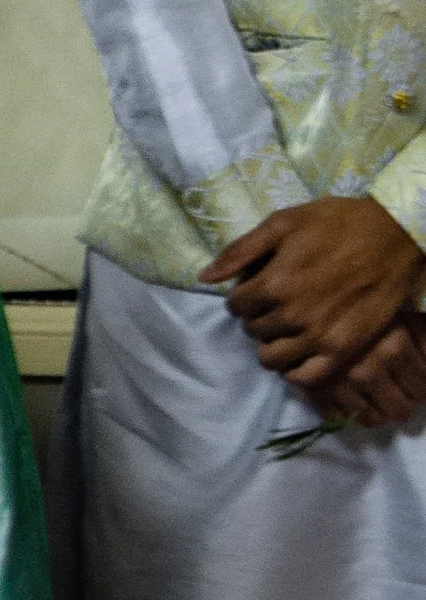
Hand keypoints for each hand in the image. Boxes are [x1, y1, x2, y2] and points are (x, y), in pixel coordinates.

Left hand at [206, 195, 425, 384]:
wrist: (395, 234)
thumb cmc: (339, 223)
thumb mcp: (285, 222)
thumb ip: (241, 250)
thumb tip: (204, 277)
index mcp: (274, 283)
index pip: (235, 306)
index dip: (242, 297)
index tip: (256, 289)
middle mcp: (292, 314)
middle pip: (252, 330)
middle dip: (257, 317)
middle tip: (274, 306)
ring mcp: (317, 335)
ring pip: (271, 358)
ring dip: (271, 345)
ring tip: (284, 330)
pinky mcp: (342, 349)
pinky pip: (305, 377)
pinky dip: (294, 371)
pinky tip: (297, 355)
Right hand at [309, 313, 425, 431]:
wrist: (313, 306)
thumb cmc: (366, 309)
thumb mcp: (403, 316)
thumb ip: (423, 339)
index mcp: (394, 348)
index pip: (423, 389)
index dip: (423, 389)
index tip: (418, 385)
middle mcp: (367, 371)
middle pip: (400, 410)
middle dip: (404, 405)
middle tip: (401, 398)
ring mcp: (341, 385)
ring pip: (372, 420)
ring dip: (380, 415)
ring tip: (381, 405)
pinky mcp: (317, 392)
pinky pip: (339, 418)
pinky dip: (349, 414)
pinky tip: (354, 402)